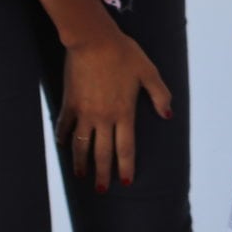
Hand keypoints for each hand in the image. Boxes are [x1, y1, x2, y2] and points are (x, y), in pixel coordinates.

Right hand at [54, 29, 171, 192]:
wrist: (94, 41)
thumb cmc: (124, 54)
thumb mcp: (149, 72)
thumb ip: (159, 94)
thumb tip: (168, 115)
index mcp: (124, 113)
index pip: (125, 148)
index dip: (125, 167)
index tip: (124, 181)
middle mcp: (103, 118)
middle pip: (102, 153)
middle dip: (102, 174)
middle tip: (101, 190)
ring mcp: (84, 113)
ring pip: (81, 145)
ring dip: (80, 163)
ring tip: (80, 175)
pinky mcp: (69, 103)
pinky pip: (65, 126)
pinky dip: (64, 138)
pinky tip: (64, 145)